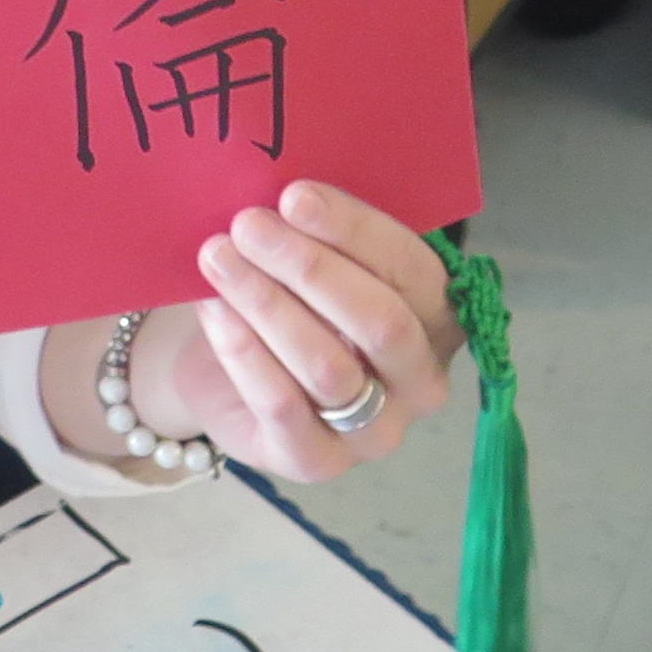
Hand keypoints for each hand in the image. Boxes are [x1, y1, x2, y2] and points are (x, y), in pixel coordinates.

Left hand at [153, 182, 462, 482]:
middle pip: (380, 323)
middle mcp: (420, 381)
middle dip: (309, 266)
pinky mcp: (316, 461)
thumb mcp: (312, 261)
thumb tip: (284, 189)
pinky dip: (242, 349)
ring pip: (328, 366)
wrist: (228, 374)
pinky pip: (282, 403)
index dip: (354, 230)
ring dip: (267, 303)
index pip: (411, 269)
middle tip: (248, 224)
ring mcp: (375, 432)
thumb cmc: (287, 301)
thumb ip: (317, 231)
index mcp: (437, 318)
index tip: (295, 196)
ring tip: (218, 256)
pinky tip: (213, 307)